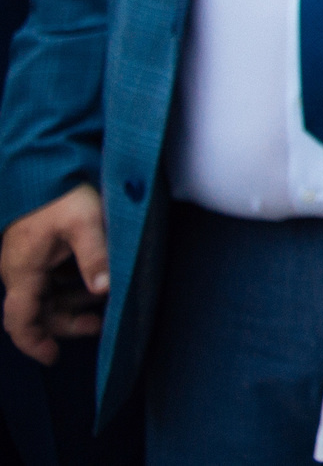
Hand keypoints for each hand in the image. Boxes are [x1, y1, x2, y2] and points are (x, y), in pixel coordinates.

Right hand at [1, 185, 108, 364]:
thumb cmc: (64, 191)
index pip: (19, 320)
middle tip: (99, 325)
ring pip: (45, 295)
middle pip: (36, 311)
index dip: (34, 343)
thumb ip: (94, 257)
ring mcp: (28, 259)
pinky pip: (50, 278)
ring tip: (102, 303)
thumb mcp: (85, 222)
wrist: (49, 162)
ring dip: (71, 304)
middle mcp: (19, 269)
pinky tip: (93, 281)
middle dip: (65, 323)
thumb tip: (104, 291)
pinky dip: (70, 286)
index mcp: (23, 270)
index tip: (53, 358)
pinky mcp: (39, 249)